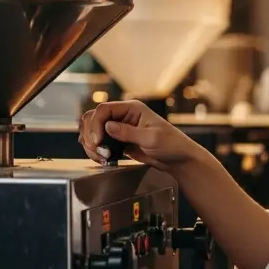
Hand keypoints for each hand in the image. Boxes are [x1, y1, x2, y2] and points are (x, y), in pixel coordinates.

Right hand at [78, 100, 202, 170]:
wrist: (178, 160)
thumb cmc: (171, 145)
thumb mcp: (152, 138)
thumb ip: (129, 132)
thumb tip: (108, 126)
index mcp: (132, 108)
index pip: (104, 110)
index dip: (96, 124)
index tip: (98, 141)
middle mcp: (123, 115)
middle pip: (93, 118)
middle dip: (90, 134)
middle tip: (98, 150)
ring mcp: (119, 128)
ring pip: (93, 130)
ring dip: (91, 144)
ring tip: (101, 157)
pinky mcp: (118, 141)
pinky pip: (99, 143)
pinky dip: (95, 151)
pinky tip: (102, 159)